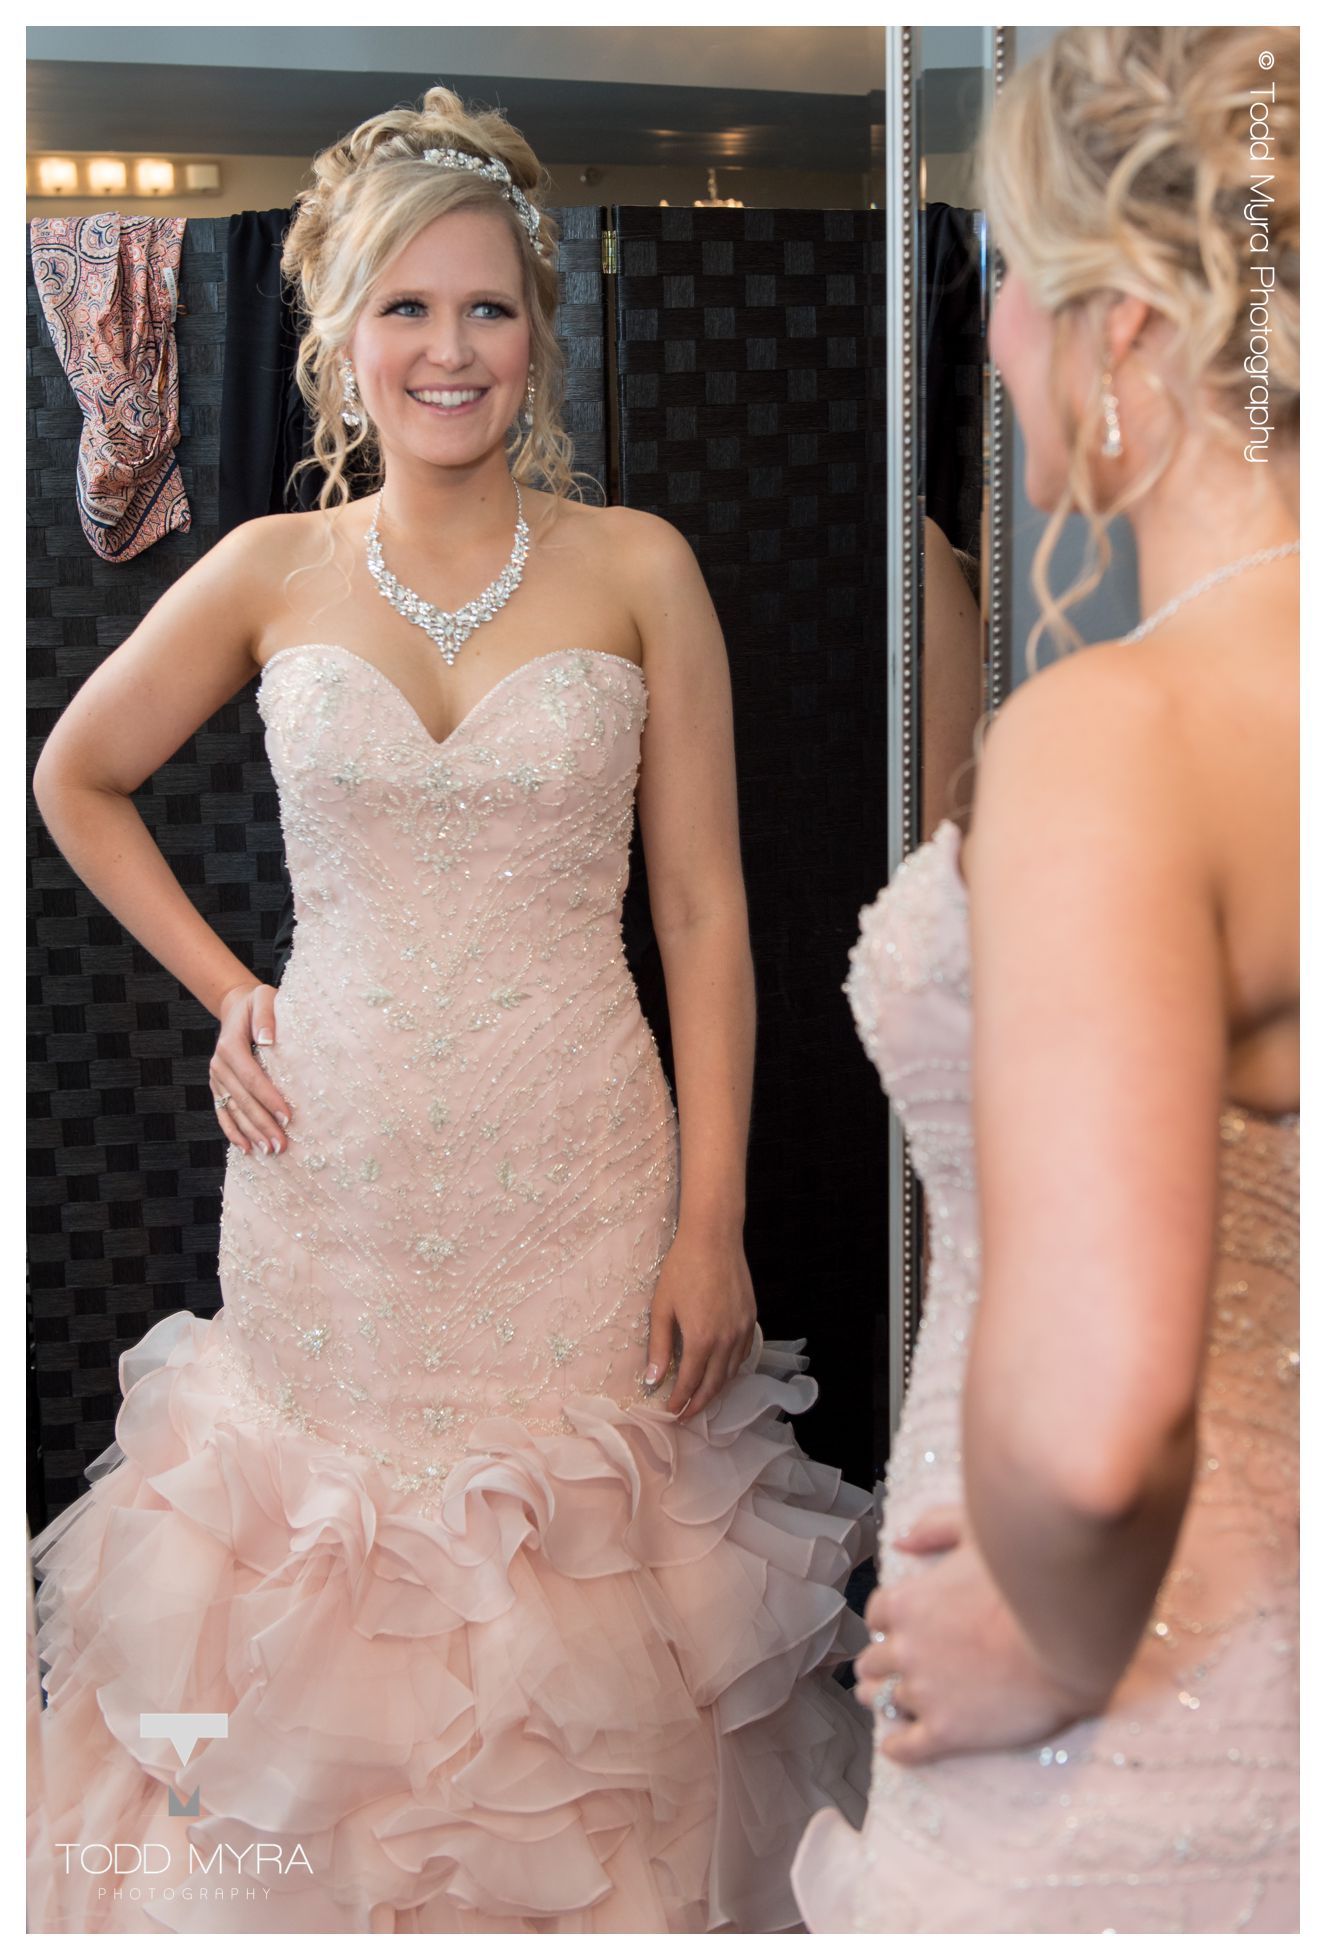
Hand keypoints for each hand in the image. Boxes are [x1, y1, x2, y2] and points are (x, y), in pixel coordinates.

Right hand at [209, 981, 292, 1157]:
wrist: (237, 1007)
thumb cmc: (258, 1003)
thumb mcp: (264, 998)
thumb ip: (266, 1016)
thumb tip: (267, 1040)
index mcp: (230, 1045)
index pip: (252, 1077)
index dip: (269, 1098)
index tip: (288, 1117)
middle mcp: (219, 1064)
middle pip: (243, 1100)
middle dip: (263, 1124)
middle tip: (282, 1145)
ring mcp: (216, 1077)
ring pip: (233, 1110)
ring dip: (251, 1133)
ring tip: (270, 1151)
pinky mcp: (217, 1086)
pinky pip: (223, 1112)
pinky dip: (233, 1132)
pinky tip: (246, 1149)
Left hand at [643, 1223, 757, 1420]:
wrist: (714, 1238)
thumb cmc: (682, 1269)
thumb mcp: (662, 1308)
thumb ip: (658, 1347)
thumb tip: (653, 1380)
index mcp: (701, 1339)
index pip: (690, 1383)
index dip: (680, 1401)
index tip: (671, 1412)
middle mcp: (726, 1340)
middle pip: (714, 1385)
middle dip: (699, 1404)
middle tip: (686, 1415)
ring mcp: (742, 1329)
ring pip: (731, 1372)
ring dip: (716, 1390)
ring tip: (701, 1398)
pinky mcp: (751, 1318)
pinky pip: (742, 1354)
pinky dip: (731, 1369)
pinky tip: (721, 1371)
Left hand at [855, 1505, 1098, 1764]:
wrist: (1068, 1642)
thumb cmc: (1026, 1581)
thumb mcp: (978, 1533)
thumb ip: (936, 1527)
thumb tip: (900, 1541)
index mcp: (907, 1602)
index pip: (877, 1616)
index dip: (891, 1623)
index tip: (903, 1629)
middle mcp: (905, 1649)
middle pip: (873, 1661)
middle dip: (882, 1663)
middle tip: (896, 1668)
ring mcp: (923, 1693)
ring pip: (882, 1702)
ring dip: (884, 1701)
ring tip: (893, 1703)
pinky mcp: (946, 1733)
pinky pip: (905, 1747)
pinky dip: (897, 1746)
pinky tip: (898, 1744)